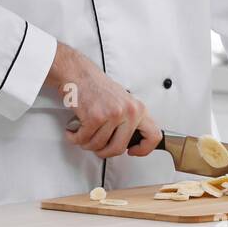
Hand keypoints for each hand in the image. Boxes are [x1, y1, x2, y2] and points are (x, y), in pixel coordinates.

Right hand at [48, 42, 162, 158]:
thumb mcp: (124, 103)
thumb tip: (131, 143)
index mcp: (139, 109)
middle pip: (118, 148)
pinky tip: (74, 130)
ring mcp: (113, 114)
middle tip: (96, 146)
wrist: (80, 74)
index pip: (154, 135)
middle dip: (103, 152)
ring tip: (83, 132)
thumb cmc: (99, 89)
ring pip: (98, 145)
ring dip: (86, 143)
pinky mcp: (95, 116)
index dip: (144, 149)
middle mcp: (129, 112)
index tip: (132, 151)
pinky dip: (74, 137)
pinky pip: (83, 139)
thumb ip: (130, 121)